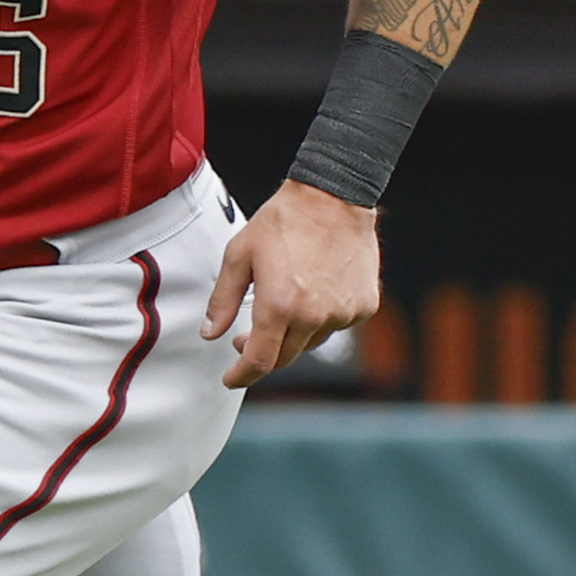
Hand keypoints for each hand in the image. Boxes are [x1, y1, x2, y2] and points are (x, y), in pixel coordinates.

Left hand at [204, 182, 379, 390]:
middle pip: (285, 357)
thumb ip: (222, 300)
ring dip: (293, 333)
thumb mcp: (239, 255)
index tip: (231, 379)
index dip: (241, 375)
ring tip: (286, 298)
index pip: (259, 361)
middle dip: (262, 354)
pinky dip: (323, 317)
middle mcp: (313, 316)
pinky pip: (337, 324)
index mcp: (279, 306)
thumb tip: (211, 333)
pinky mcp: (364, 306)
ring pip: (311, 341)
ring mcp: (343, 313)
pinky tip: (316, 289)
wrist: (334, 197)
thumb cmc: (283, 221)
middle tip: (246, 337)